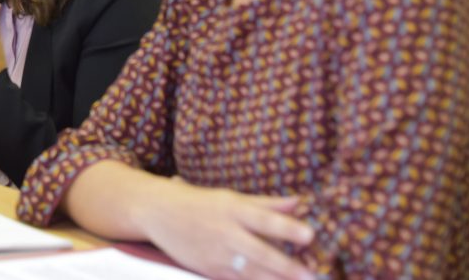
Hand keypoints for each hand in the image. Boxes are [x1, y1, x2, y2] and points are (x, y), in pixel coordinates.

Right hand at [143, 178, 314, 279]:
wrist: (157, 212)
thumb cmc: (198, 201)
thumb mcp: (230, 197)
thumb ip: (265, 203)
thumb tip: (298, 202)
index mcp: (232, 209)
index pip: (264, 219)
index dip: (287, 228)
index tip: (310, 235)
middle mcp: (225, 232)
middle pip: (261, 252)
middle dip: (287, 266)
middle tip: (311, 275)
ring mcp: (217, 254)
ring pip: (251, 273)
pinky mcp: (209, 270)